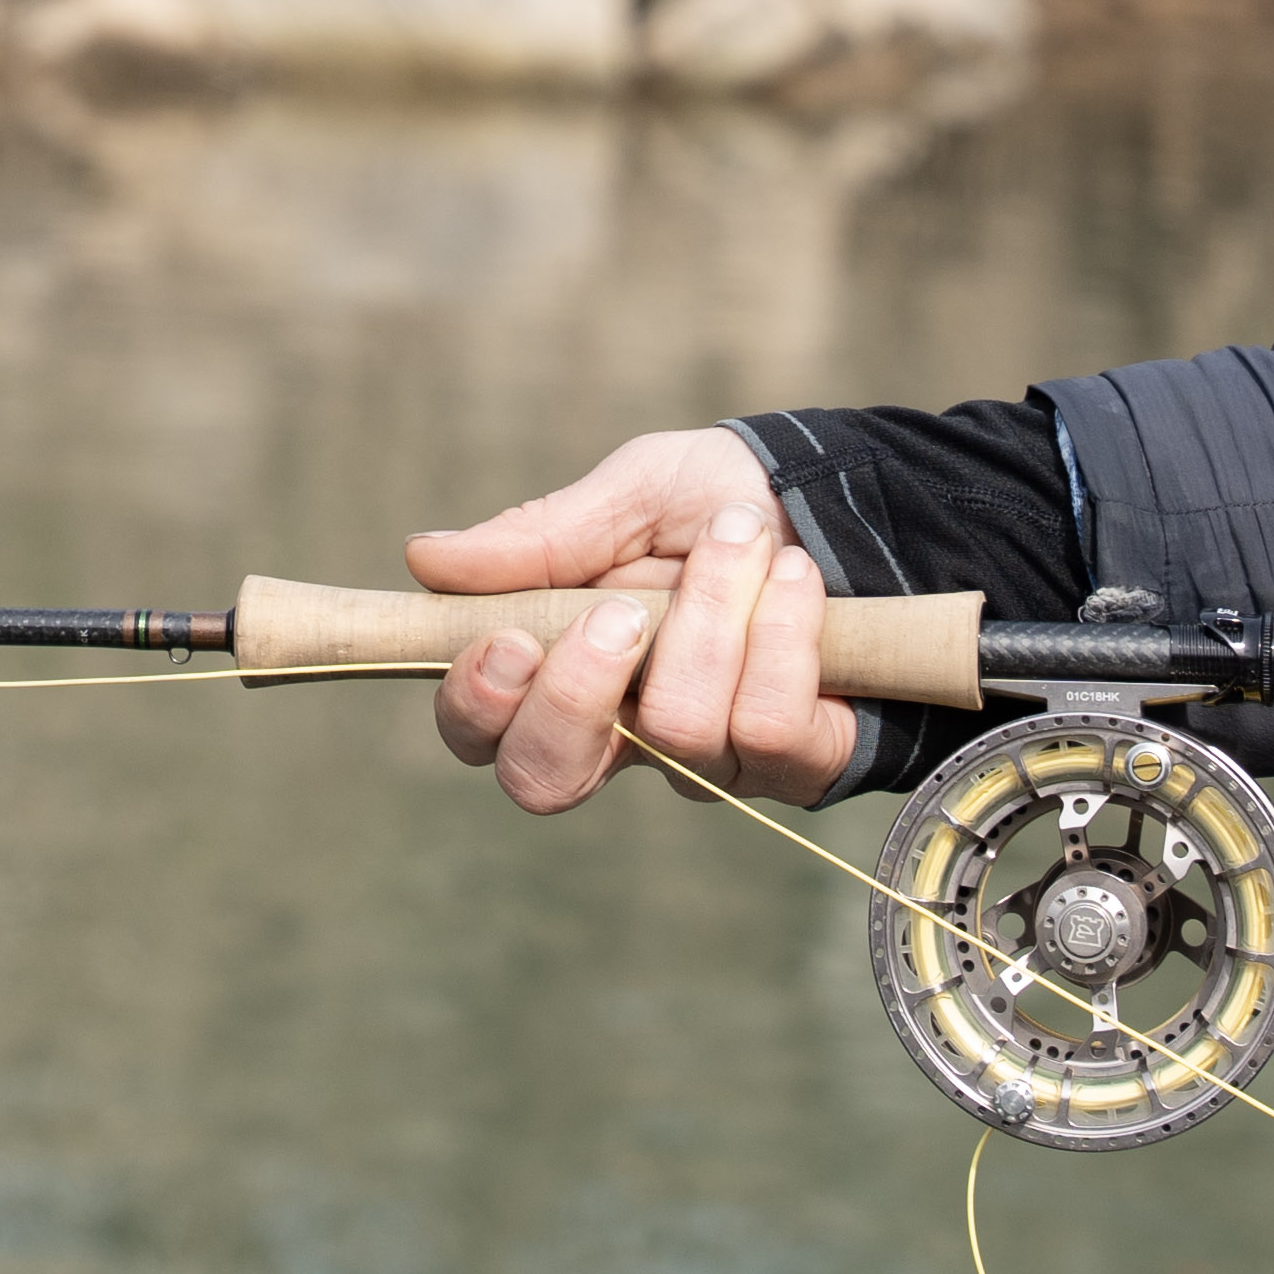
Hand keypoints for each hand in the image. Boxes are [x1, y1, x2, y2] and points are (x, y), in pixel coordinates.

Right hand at [408, 427, 861, 808]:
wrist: (847, 499)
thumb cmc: (725, 498)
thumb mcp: (632, 494)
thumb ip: (540, 537)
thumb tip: (425, 559)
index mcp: (563, 665)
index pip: (484, 731)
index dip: (477, 705)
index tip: (507, 639)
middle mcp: (625, 730)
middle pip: (546, 778)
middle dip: (576, 694)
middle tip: (621, 614)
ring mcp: (707, 757)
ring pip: (675, 730)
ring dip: (711, 613)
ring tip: (741, 539)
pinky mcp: (790, 763)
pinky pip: (766, 725)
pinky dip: (782, 632)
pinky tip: (794, 579)